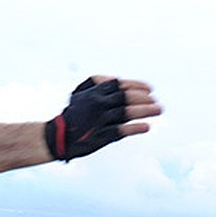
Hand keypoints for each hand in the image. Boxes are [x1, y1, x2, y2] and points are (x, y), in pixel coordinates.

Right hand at [45, 78, 161, 160]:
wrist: (57, 136)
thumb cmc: (72, 115)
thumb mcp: (80, 94)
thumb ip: (97, 84)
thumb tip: (115, 79)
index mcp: (94, 92)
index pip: (121, 85)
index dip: (137, 85)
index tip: (150, 89)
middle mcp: (98, 104)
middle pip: (126, 97)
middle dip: (145, 99)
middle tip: (157, 102)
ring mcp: (99, 120)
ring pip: (126, 113)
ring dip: (145, 111)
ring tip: (158, 110)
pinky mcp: (99, 137)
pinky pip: (121, 131)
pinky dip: (135, 128)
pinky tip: (147, 127)